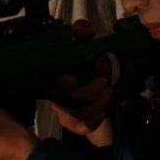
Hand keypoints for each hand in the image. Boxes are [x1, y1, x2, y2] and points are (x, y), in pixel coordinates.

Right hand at [50, 19, 114, 145]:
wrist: (94, 80)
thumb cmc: (85, 60)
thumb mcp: (85, 43)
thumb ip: (82, 32)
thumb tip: (81, 31)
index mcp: (53, 74)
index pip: (50, 81)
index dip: (60, 82)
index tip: (71, 80)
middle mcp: (55, 93)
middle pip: (64, 101)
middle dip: (86, 93)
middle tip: (104, 83)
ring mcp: (64, 108)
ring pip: (73, 116)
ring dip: (94, 106)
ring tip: (108, 93)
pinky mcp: (74, 121)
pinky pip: (80, 128)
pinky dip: (92, 123)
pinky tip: (103, 114)